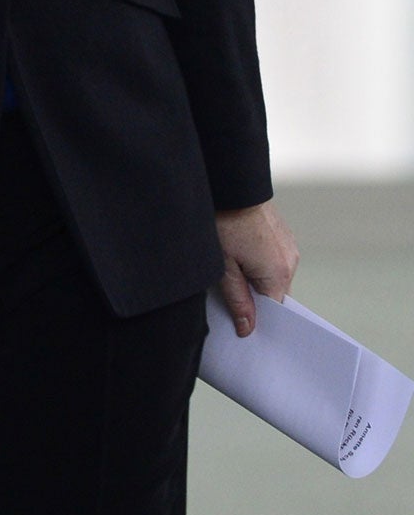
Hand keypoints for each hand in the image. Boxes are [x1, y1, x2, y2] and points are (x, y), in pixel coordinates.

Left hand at [213, 199, 298, 337]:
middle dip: (253, 296)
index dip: (255, 316)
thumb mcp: (223, 266)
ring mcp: (289, 246)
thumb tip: (248, 329)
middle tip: (227, 292)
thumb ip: (237, 299)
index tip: (238, 320)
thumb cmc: (224, 223)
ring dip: (254, 277)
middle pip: (273, 293)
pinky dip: (258, 262)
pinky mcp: (283, 234)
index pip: (273, 310)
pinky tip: (238, 253)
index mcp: (278, 274)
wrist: (232, 185)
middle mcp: (290, 262)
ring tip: (230, 267)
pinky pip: (273, 259)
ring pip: (273, 275)